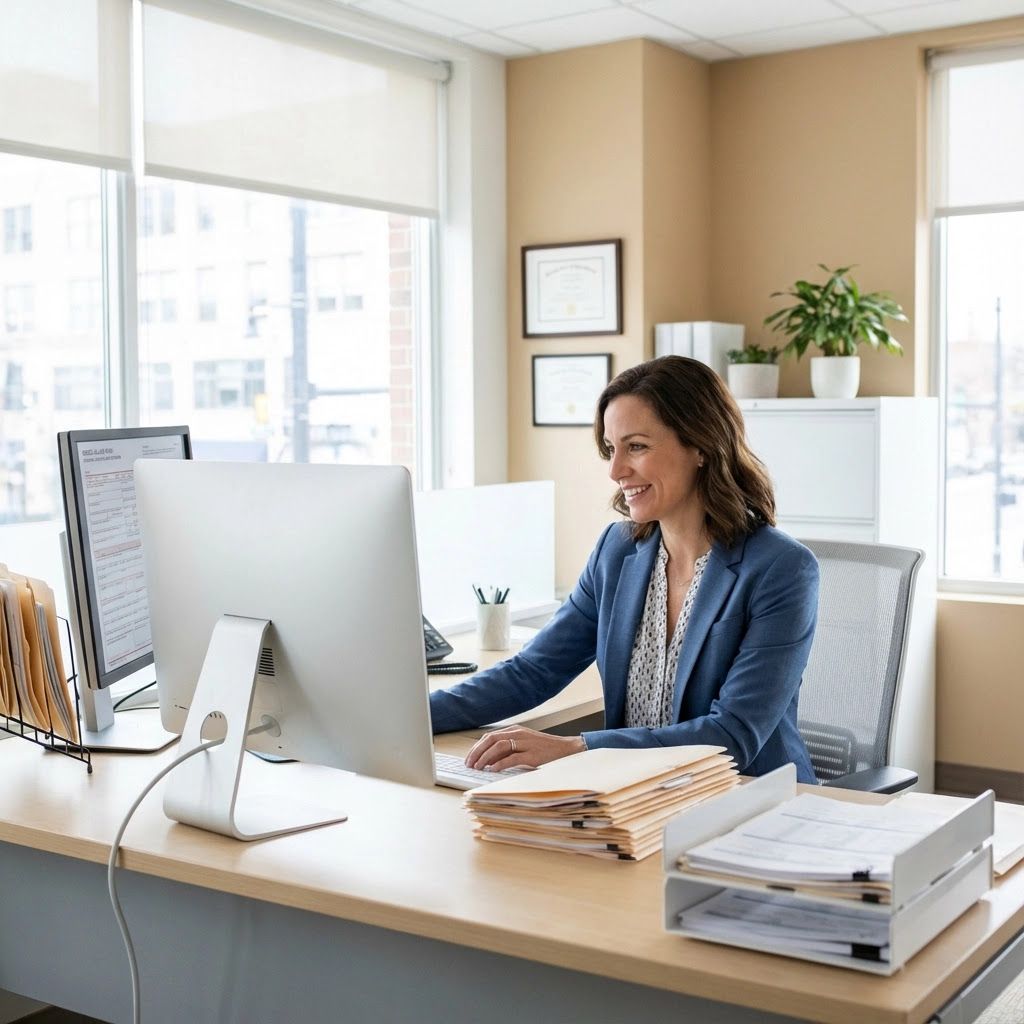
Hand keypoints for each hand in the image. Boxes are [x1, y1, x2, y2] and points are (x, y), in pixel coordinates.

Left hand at [465, 726, 584, 771]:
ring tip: (478, 767)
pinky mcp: (533, 755)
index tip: (469, 758)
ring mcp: (526, 743)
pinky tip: (492, 769)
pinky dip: (500, 763)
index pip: (490, 736)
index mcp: (515, 730)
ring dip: (485, 757)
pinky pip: (513, 758)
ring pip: (499, 746)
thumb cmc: (545, 749)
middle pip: (491, 739)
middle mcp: (519, 734)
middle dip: (477, 752)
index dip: (477, 747)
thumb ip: (508, 750)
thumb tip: (488, 760)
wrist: (567, 749)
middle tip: (469, 764)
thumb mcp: (524, 745)